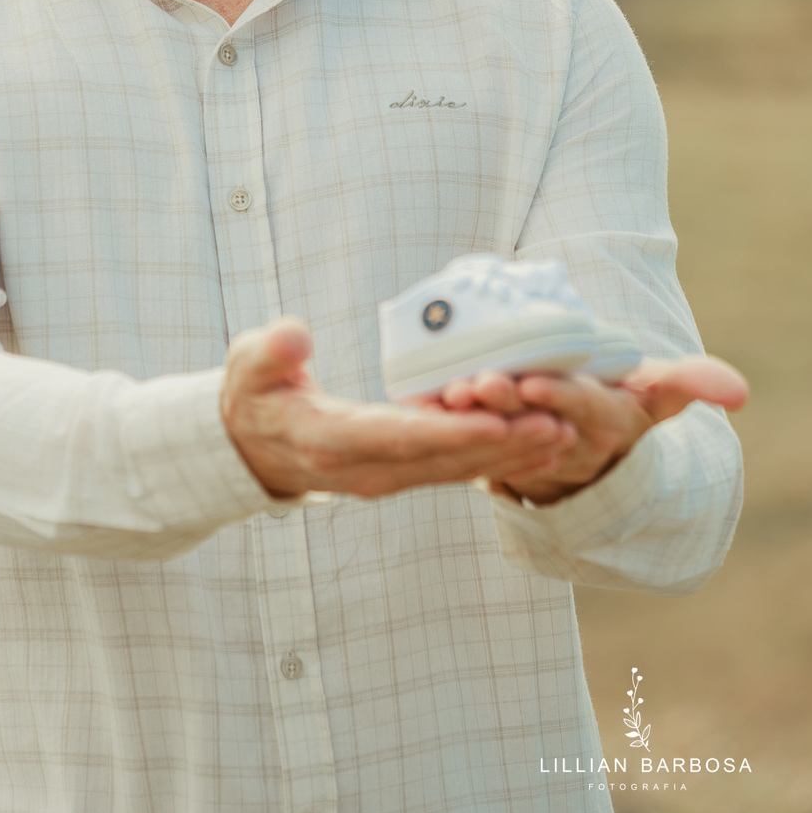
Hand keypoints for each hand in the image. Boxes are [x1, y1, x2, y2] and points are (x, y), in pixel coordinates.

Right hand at [220, 318, 581, 500]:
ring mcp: (385, 476)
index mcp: (331, 441)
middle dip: (502, 444)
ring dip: (509, 453)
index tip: (497, 419)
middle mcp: (365, 469)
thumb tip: (294, 335)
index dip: (451, 431)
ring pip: (455, 468)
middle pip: (442, 459)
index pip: (399, 437)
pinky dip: (494, 457)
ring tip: (564, 433)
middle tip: (558, 424)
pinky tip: (536, 445)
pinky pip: (453, 467)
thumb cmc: (253, 395)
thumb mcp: (248, 367)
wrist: (248, 445)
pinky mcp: (399, 472)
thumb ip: (271, 352)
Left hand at [433, 354, 748, 505]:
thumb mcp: (657, 394)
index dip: (557, 396)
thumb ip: (693, 383)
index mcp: (600, 421)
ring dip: (469, 415)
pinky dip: (443, 421)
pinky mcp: (490, 447)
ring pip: (493, 431)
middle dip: (503, 403)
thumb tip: (740, 393)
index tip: (533, 382)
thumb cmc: (621, 404)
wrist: (584, 445)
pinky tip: (420, 400)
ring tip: (446, 393)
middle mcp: (559, 438)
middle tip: (475, 383)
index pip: (578, 407)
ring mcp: (523, 447)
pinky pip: (464, 436)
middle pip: (528, 420)